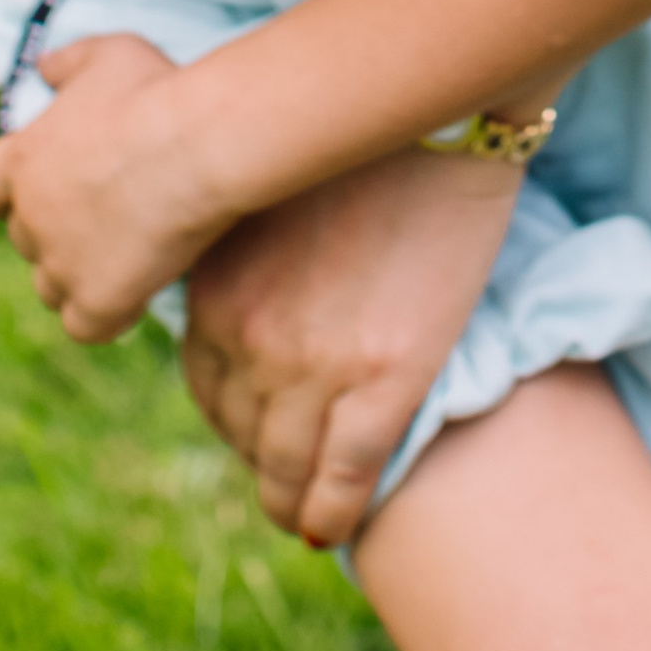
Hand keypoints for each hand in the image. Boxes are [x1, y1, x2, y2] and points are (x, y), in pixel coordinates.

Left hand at [0, 32, 232, 336]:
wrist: (198, 144)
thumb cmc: (154, 91)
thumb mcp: (107, 53)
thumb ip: (67, 62)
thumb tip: (43, 67)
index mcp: (21, 159)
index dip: (10, 188)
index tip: (45, 182)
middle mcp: (30, 217)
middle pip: (24, 239)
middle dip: (56, 230)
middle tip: (107, 214)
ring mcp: (61, 264)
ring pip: (50, 286)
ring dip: (77, 276)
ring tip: (124, 255)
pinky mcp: (97, 301)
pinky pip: (86, 325)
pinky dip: (106, 315)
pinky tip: (139, 292)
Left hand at [180, 148, 520, 547]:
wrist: (445, 121)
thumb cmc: (364, 147)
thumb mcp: (271, 201)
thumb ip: (250, 266)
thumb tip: (253, 322)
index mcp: (217, 288)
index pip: (206, 384)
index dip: (234, 416)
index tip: (257, 429)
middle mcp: (252, 336)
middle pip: (242, 432)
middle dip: (262, 459)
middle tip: (285, 474)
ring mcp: (315, 367)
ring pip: (286, 470)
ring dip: (291, 501)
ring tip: (304, 515)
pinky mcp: (385, 383)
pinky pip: (345, 480)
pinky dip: (336, 514)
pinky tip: (338, 529)